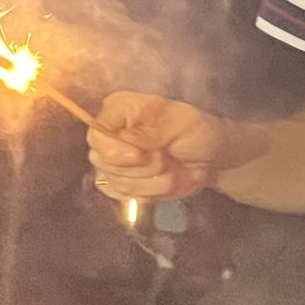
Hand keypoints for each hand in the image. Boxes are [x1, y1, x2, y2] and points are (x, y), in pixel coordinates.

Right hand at [89, 92, 250, 200]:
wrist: (209, 158)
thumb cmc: (196, 132)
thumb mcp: (183, 123)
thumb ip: (154, 129)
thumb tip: (125, 137)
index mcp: (120, 109)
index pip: (96, 132)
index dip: (114, 149)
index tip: (140, 156)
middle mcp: (110, 133)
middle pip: (102, 160)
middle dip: (140, 167)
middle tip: (165, 157)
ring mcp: (112, 160)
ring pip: (114, 181)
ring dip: (150, 181)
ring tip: (170, 168)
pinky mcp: (119, 182)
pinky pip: (121, 195)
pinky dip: (147, 193)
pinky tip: (162, 181)